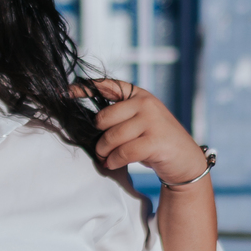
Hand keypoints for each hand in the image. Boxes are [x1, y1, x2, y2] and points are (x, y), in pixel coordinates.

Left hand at [84, 80, 208, 185]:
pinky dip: (114, 161)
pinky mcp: (156, 141)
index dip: (84, 89)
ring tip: (107, 158)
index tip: (65, 92)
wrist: (185, 161)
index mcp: (139, 95)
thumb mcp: (139, 121)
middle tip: (102, 149)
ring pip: (112, 137)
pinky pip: (123, 152)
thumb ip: (119, 115)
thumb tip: (88, 121)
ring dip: (105, 152)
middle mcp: (146, 103)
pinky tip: (113, 164)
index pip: (107, 86)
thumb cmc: (155, 141)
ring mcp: (152, 120)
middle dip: (99, 137)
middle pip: (103, 118)